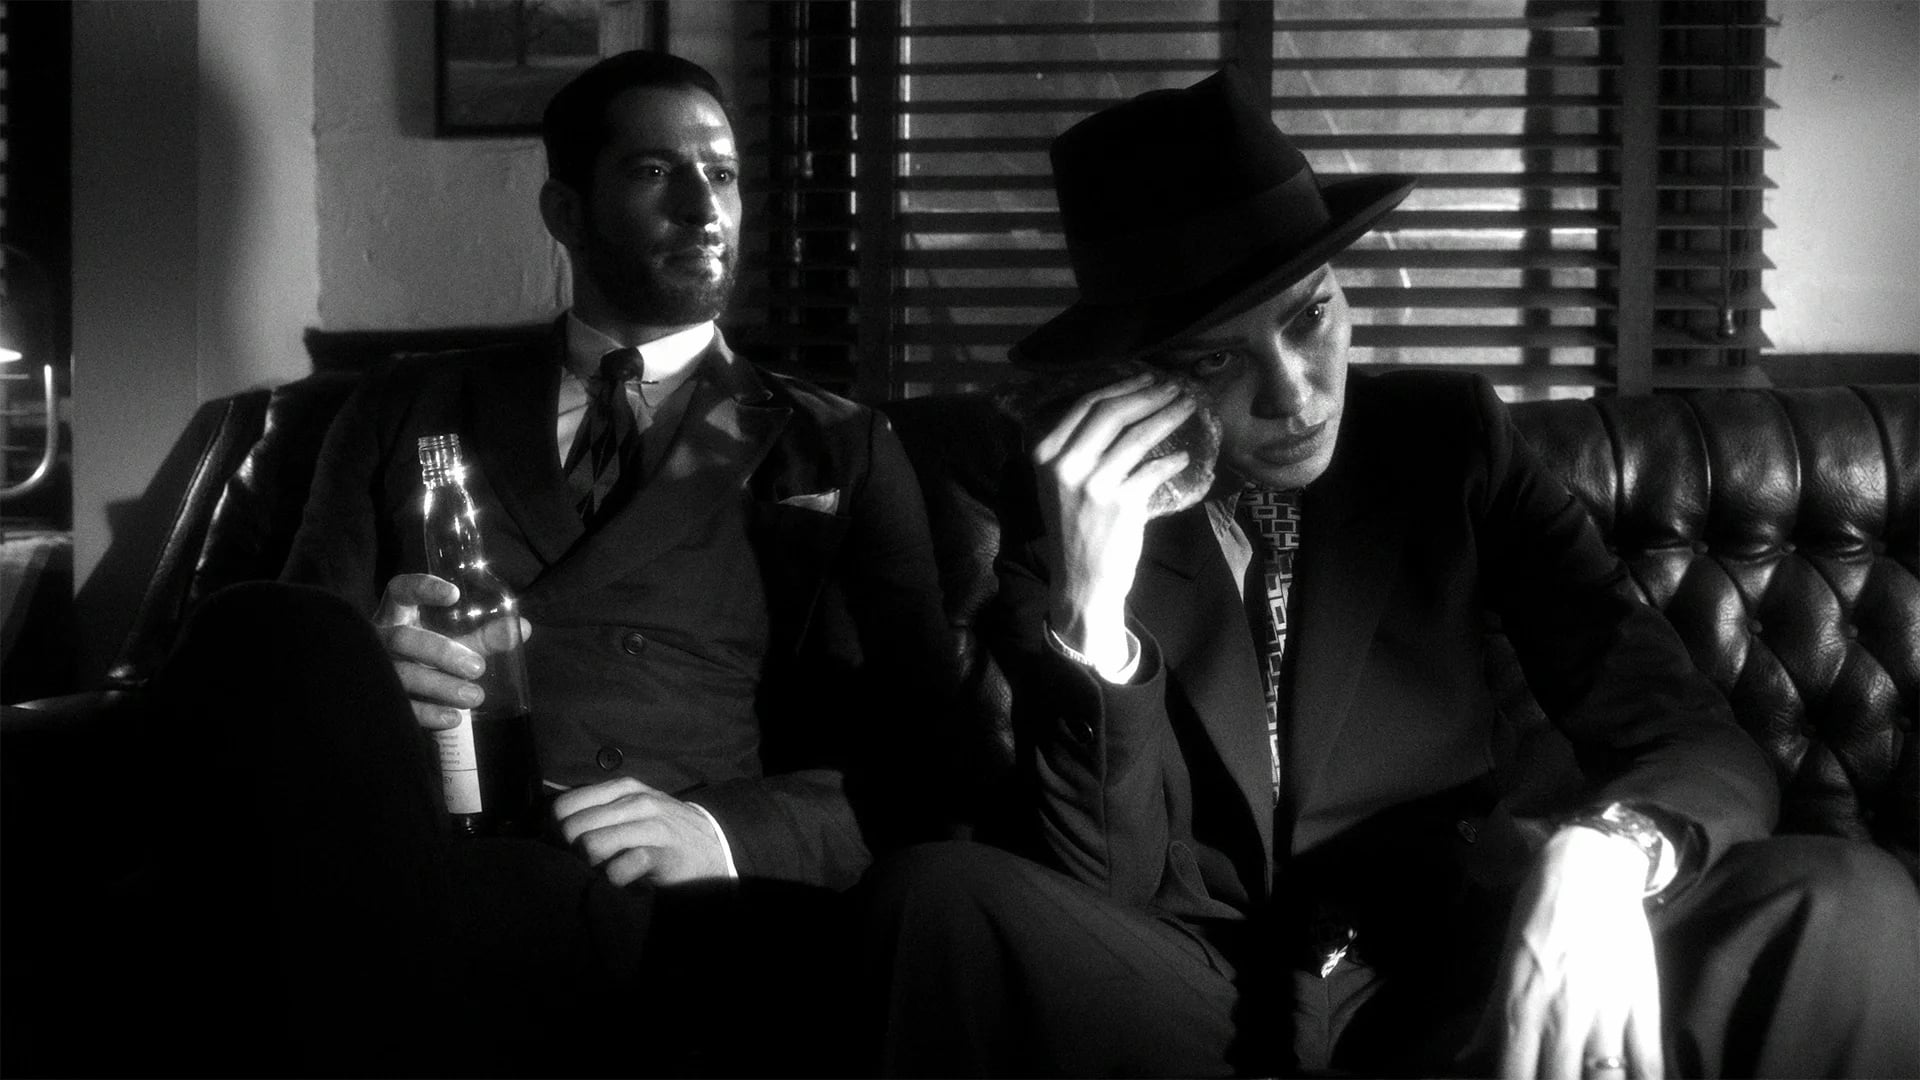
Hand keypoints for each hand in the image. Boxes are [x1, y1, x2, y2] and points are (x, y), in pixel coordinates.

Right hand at [372, 573, 529, 731]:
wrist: (393, 695)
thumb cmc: (427, 659)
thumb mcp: (454, 644)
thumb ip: (485, 637)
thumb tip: (522, 627)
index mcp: (398, 615)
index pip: (401, 591)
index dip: (422, 588)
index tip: (453, 595)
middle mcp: (381, 639)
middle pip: (403, 638)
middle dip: (441, 652)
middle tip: (477, 667)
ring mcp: (376, 670)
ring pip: (402, 674)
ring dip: (440, 686)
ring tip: (474, 697)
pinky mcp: (378, 699)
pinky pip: (401, 706)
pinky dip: (428, 712)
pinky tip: (453, 718)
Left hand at [552, 776, 731, 886]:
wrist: (713, 847)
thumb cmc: (661, 831)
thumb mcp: (631, 809)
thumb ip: (597, 810)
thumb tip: (547, 824)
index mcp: (621, 787)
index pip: (564, 806)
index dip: (556, 832)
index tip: (568, 848)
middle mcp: (635, 801)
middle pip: (572, 828)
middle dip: (571, 852)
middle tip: (587, 864)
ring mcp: (651, 826)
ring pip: (591, 845)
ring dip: (591, 867)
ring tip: (604, 871)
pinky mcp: (662, 854)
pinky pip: (619, 869)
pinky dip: (614, 880)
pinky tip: (625, 881)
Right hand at [1031, 373, 1197, 667]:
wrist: (1081, 580)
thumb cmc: (1075, 528)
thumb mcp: (1061, 483)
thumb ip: (1079, 447)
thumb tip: (1125, 404)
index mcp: (1045, 453)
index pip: (1086, 405)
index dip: (1123, 386)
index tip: (1148, 377)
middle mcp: (1065, 464)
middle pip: (1112, 413)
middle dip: (1149, 394)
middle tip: (1176, 386)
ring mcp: (1093, 484)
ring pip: (1137, 435)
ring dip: (1168, 416)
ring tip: (1188, 407)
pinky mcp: (1120, 503)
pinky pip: (1154, 469)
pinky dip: (1172, 461)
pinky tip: (1184, 456)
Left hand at [1476, 826, 1664, 1079]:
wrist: (1588, 869)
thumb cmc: (1538, 917)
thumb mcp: (1505, 966)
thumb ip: (1489, 1021)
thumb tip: (1464, 1060)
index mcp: (1519, 1008)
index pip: (1513, 1076)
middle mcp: (1560, 1017)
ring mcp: (1604, 1012)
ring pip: (1606, 1079)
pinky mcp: (1643, 1002)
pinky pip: (1649, 1060)